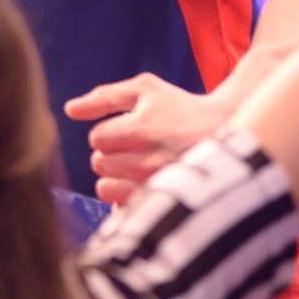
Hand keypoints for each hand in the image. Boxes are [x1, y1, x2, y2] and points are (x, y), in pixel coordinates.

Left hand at [64, 72, 233, 204]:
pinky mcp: (165, 203)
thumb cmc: (180, 108)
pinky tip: (141, 182)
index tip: (128, 131)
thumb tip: (70, 110)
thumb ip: (104, 97)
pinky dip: (124, 196)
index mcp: (142, 130)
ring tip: (136, 165)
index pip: (97, 139)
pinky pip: (122, 208)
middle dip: (110, 154)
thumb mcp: (145, 90)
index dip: (108, 133)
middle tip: (135, 147)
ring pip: (105, 188)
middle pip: (99, 163)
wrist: (228, 132)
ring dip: (115, 176)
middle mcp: (149, 160)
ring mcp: (157, 185)